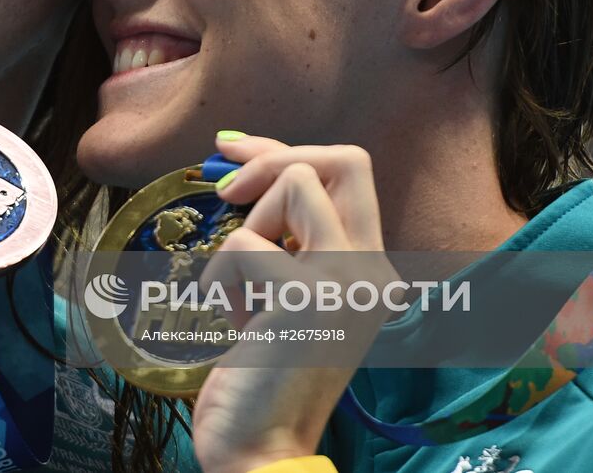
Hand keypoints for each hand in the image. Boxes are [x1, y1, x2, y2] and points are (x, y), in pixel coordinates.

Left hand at [191, 134, 392, 472]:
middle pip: (346, 158)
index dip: (283, 150)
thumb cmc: (262, 376)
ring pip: (294, 184)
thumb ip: (281, 238)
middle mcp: (373, 268)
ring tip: (239, 293)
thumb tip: (239, 162)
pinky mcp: (309, 297)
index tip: (232, 151)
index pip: (347, 171)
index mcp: (371, 267)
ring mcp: (348, 280)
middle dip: (274, 159)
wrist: (262, 450)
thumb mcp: (282, 294)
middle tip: (227, 193)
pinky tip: (233, 324)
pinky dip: (219, 279)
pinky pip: (243, 244)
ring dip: (244, 231)